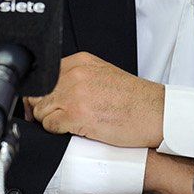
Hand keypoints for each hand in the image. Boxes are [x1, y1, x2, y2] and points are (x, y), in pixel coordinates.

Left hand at [24, 51, 164, 147]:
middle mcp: (75, 74)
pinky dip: (58, 132)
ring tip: (73, 123)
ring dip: (52, 121)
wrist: (155, 113)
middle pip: (38, 94)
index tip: (47, 103)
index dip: (42, 93)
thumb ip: (78, 78)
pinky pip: (50, 126)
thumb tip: (54, 92)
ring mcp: (74, 94)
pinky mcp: (75, 115)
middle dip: (44, 109)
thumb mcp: (103, 76)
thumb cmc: (136, 99)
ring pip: (41, 111)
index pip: (44, 76)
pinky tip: (76, 129)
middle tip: (58, 118)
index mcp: (81, 61)